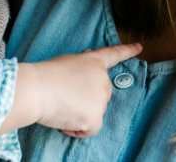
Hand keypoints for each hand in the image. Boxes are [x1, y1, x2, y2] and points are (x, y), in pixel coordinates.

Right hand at [26, 43, 142, 136]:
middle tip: (66, 97)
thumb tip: (85, 74)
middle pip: (101, 93)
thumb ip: (80, 67)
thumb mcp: (65, 62)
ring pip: (94, 112)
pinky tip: (64, 120)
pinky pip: (90, 129)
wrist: (36, 89)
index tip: (139, 47)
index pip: (114, 55)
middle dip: (87, 98)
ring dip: (80, 113)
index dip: (127, 50)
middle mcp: (103, 80)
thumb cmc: (43, 75)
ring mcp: (101, 100)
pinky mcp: (95, 119)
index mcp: (93, 62)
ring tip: (61, 106)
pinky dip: (78, 128)